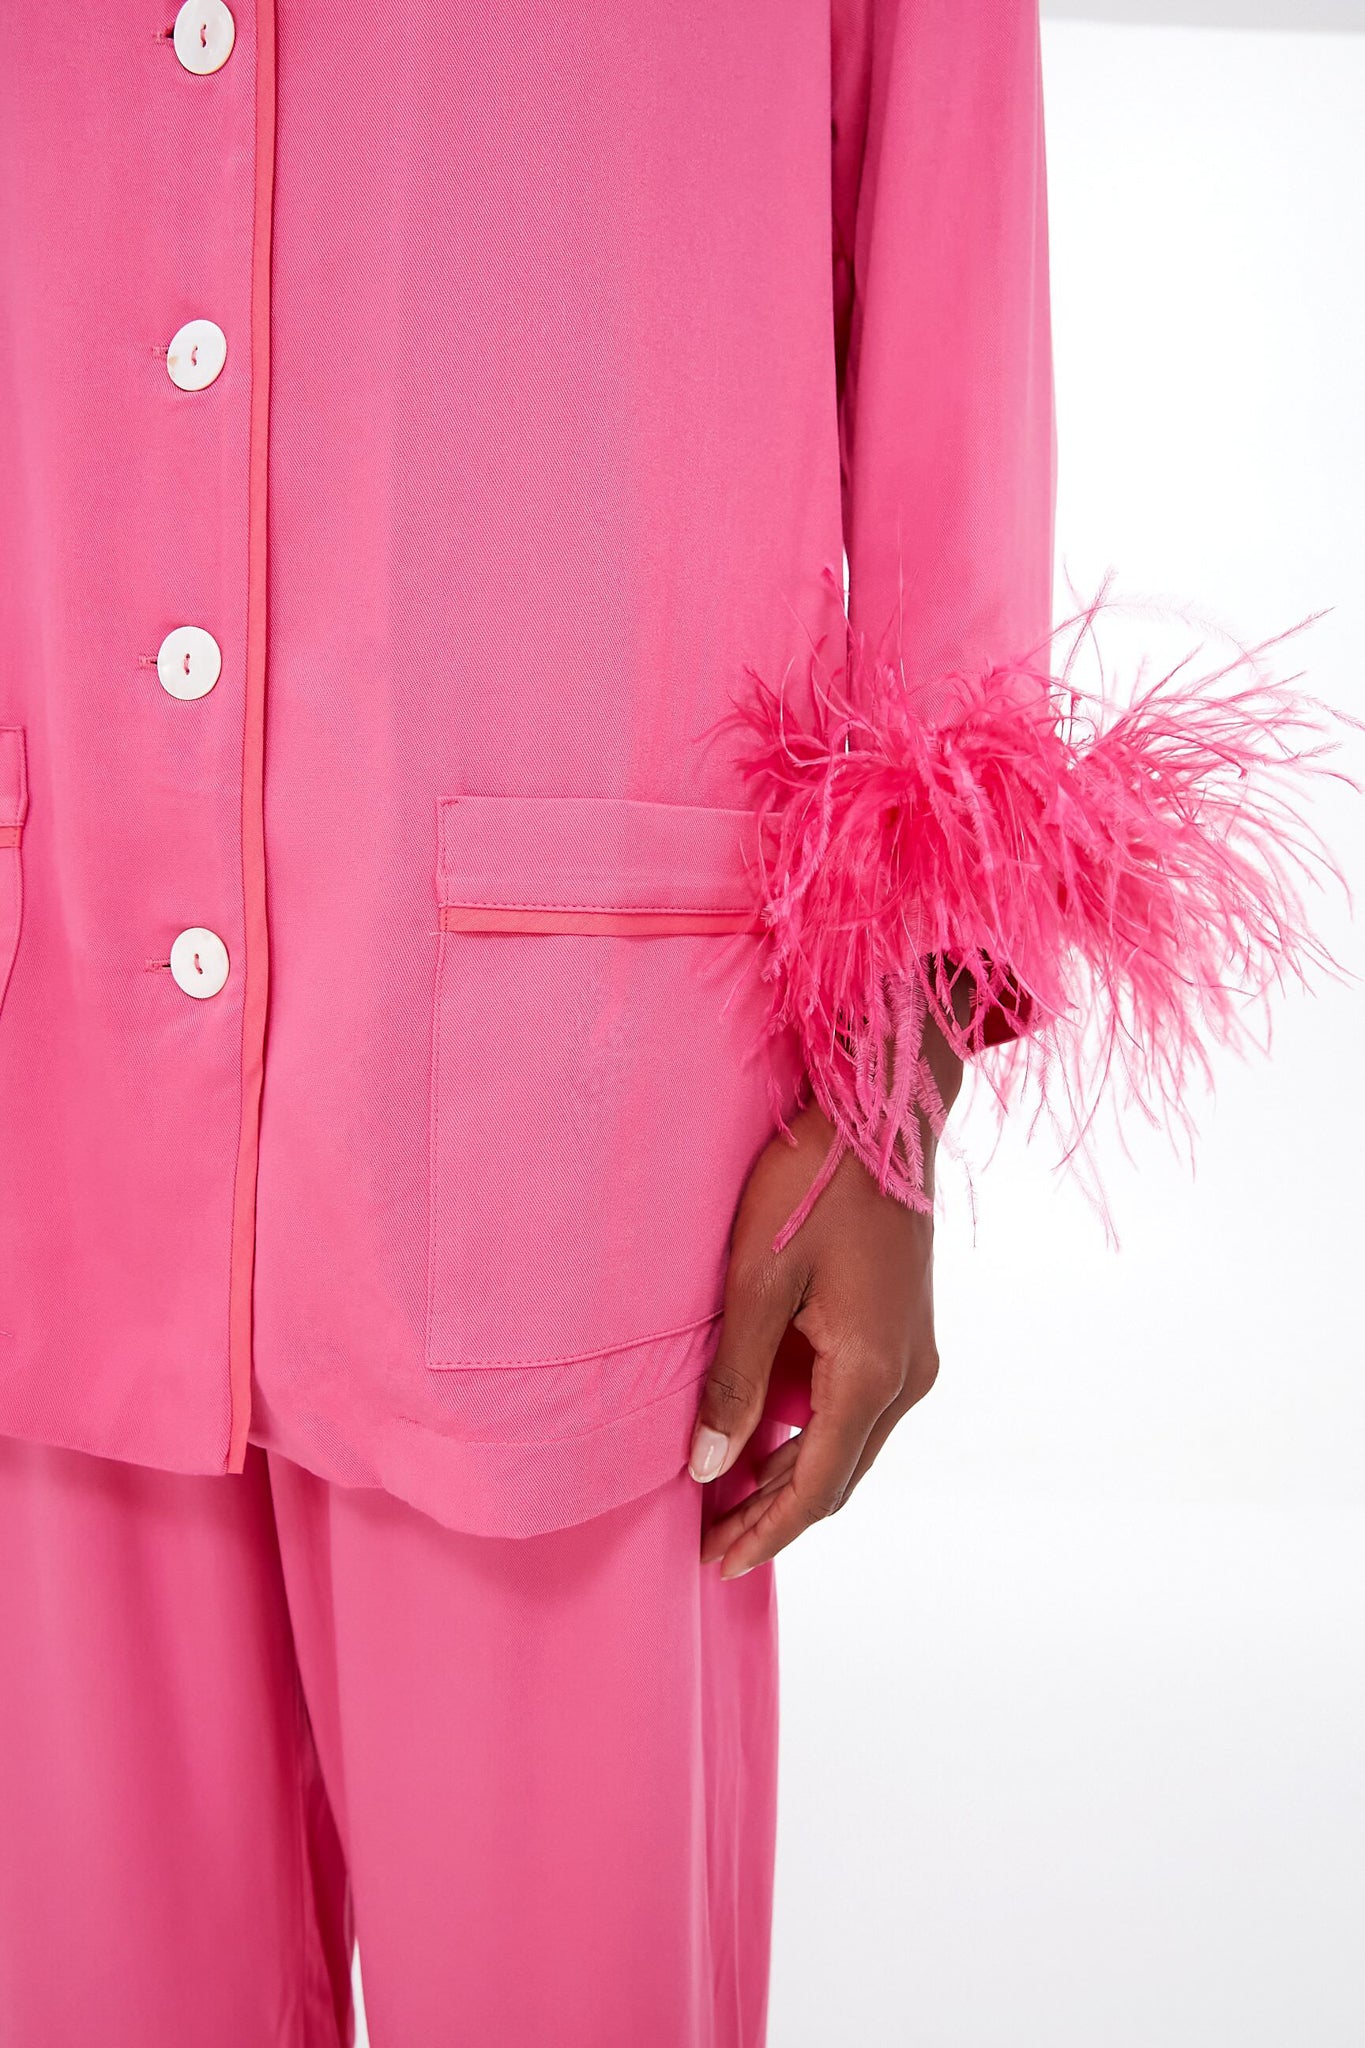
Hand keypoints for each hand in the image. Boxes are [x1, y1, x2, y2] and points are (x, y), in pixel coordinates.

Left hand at [689, 1098, 943, 1577]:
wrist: (881, 1114)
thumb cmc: (815, 1184)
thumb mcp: (758, 1281)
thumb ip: (736, 1381)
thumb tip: (708, 1467)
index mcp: (871, 1373)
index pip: (816, 1486)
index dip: (766, 1531)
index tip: (718, 1563)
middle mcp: (907, 1376)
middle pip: (838, 1476)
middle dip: (776, 1516)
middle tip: (712, 1544)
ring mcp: (914, 1353)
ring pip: (852, 1445)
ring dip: (795, 1479)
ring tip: (731, 1501)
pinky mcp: (907, 1330)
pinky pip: (861, 1409)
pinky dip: (815, 1439)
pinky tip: (772, 1441)